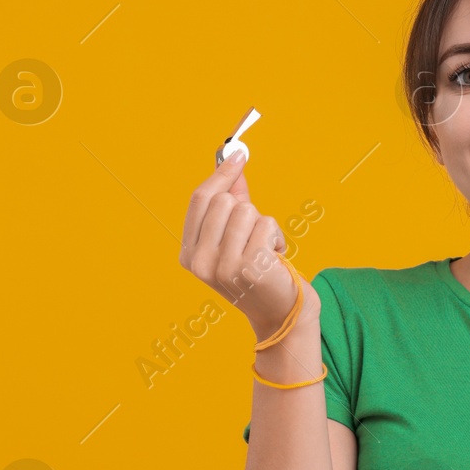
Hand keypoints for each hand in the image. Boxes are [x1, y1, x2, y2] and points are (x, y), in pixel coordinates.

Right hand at [179, 152, 316, 339]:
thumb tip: (233, 162)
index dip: (221, 174)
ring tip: (265, 249)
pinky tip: (274, 258)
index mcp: (189, 255)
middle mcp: (199, 263)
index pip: (199, 200)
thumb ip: (232, 201)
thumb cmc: (258, 274)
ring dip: (264, 225)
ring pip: (246, 210)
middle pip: (223, 201)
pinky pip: (266, 224)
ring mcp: (222, 267)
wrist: (280, 314)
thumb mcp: (236, 238)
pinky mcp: (249, 267)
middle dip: (247, 209)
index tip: (238, 155)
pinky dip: (276, 236)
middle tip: (254, 236)